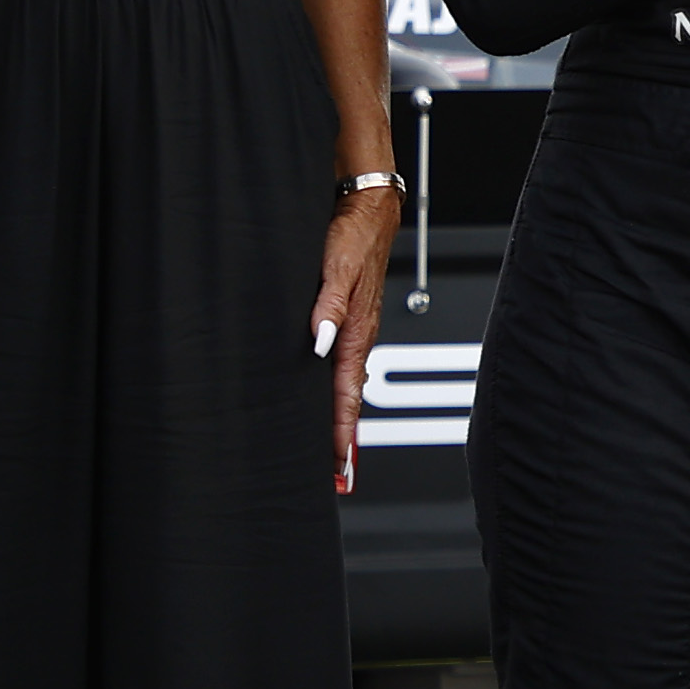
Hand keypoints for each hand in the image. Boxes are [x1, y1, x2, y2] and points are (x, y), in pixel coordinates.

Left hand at [311, 183, 396, 490]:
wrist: (370, 206)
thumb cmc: (354, 233)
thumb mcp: (336, 267)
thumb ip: (326, 306)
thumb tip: (319, 342)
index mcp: (355, 331)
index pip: (346, 396)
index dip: (340, 436)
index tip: (338, 470)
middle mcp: (357, 337)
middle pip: (349, 404)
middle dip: (344, 445)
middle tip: (337, 482)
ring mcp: (354, 332)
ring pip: (346, 390)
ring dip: (341, 425)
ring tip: (335, 459)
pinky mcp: (348, 322)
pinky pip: (343, 372)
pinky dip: (339, 397)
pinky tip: (331, 405)